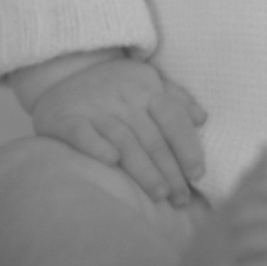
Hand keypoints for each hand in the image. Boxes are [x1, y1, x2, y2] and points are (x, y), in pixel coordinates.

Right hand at [20, 54, 207, 207]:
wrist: (64, 67)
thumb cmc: (114, 84)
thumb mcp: (146, 80)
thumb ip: (175, 99)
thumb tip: (202, 118)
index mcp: (145, 88)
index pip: (173, 118)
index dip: (187, 147)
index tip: (198, 174)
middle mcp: (122, 97)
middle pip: (152, 137)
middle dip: (170, 170)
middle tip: (181, 198)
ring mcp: (93, 106)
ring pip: (123, 139)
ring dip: (143, 168)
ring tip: (160, 194)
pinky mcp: (65, 117)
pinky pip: (82, 132)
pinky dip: (96, 146)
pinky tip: (111, 162)